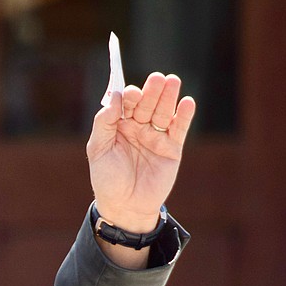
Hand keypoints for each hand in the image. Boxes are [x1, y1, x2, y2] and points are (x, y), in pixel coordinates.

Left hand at [87, 72, 195, 231]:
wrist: (124, 207)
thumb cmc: (108, 179)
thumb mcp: (98, 150)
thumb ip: (104, 123)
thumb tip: (114, 97)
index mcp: (119, 125)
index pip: (126, 103)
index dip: (129, 96)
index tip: (130, 93)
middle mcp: (138, 127)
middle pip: (147, 104)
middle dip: (151, 92)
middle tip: (157, 78)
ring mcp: (156, 137)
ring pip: (163, 112)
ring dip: (168, 97)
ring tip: (172, 81)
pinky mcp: (172, 149)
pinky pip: (179, 129)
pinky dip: (184, 116)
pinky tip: (187, 103)